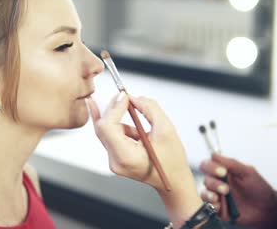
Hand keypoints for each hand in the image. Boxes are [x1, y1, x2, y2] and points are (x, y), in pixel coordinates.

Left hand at [87, 93, 202, 226]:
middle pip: (103, 127)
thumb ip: (149, 109)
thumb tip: (134, 97)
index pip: (108, 127)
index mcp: (126, 157)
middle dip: (112, 108)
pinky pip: (112, 135)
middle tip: (124, 95)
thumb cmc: (172, 161)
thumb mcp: (166, 129)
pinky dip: (121, 125)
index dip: (114, 107)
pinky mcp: (115, 157)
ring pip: (106, 130)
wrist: (173, 181)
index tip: (124, 96)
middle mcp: (115, 161)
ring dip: (118, 117)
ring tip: (137, 118)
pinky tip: (135, 129)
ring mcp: (114, 160)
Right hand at [199, 154, 276, 228]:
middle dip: (213, 182)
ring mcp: (218, 196)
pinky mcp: (218, 208)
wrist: (267, 210)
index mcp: (224, 172)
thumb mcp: (248, 173)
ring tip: (221, 197)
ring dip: (211, 194)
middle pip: (205, 178)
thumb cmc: (260, 190)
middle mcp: (218, 183)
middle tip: (226, 188)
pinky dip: (212, 205)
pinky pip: (208, 206)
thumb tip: (214, 154)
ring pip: (204, 192)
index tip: (222, 171)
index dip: (211, 167)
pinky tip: (220, 205)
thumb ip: (231, 163)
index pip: (208, 165)